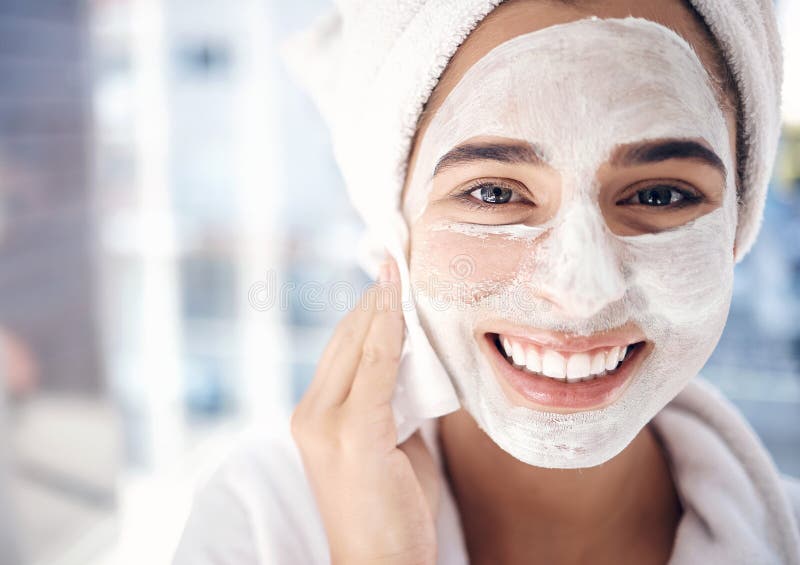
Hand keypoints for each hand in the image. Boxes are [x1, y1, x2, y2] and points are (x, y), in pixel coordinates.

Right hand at [291, 258, 438, 564]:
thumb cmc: (393, 511)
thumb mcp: (394, 445)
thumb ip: (397, 402)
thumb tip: (419, 363)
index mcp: (315, 415)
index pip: (342, 349)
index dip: (368, 310)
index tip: (389, 275)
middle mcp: (310, 413)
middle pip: (346, 339)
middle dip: (375, 297)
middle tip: (397, 256)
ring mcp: (325, 424)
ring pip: (358, 345)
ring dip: (382, 305)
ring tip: (401, 267)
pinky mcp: (351, 435)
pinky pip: (377, 368)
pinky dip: (389, 331)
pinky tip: (400, 302)